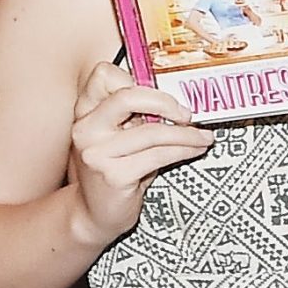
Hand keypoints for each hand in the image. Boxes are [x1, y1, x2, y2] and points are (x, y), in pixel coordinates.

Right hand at [67, 60, 214, 246]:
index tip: (160, 90)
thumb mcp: (116, 134)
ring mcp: (98, 153)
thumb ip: (134, 112)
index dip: (134, 78)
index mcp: (84, 110)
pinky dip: (184, 150)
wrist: (92, 214)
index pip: (104, 74)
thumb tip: (177, 93)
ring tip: (203, 137)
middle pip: (128, 96)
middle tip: (187, 113)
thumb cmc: (113, 167)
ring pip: (152, 131)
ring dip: (186, 134)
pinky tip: (195, 150)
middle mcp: (86, 128)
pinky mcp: (115, 176)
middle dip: (165, 102)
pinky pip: (159, 155)